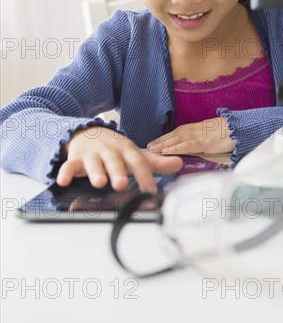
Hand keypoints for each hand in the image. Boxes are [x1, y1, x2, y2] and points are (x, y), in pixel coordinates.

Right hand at [56, 126, 182, 192]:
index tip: (151, 191)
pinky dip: (66, 172)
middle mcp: (110, 151)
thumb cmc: (115, 148)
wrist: (88, 132)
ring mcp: (92, 154)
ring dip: (95, 172)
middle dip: (117, 172)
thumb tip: (179, 164)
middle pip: (115, 162)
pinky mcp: (76, 158)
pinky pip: (69, 165)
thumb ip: (156, 162)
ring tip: (99, 183)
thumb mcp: (135, 153)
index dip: (145, 176)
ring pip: (94, 163)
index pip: (138, 163)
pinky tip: (63, 181)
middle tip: (121, 184)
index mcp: (126, 150)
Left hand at [146, 117, 234, 154]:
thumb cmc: (231, 133)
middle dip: (161, 140)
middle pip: (175, 134)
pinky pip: (188, 145)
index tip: (155, 142)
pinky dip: (176, 148)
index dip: (166, 136)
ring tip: (152, 150)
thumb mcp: (215, 135)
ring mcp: (201, 135)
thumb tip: (197, 148)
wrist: (243, 128)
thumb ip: (206, 140)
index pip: (179, 131)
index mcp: (199, 128)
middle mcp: (197, 130)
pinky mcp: (206, 143)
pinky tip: (167, 151)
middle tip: (148, 147)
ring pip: (178, 139)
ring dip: (164, 144)